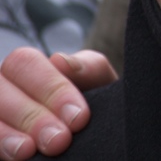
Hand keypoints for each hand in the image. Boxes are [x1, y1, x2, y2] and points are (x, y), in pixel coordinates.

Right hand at [0, 49, 116, 159]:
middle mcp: (3, 88)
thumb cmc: (89, 107)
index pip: (25, 63)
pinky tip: (15, 158)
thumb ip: (88, 68)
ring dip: (5, 135)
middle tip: (59, 140)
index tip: (79, 117)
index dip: (51, 89)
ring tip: (28, 151)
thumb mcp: (99, 84)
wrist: (98, 138)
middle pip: (0, 90)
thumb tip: (61, 60)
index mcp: (27, 68)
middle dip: (31, 116)